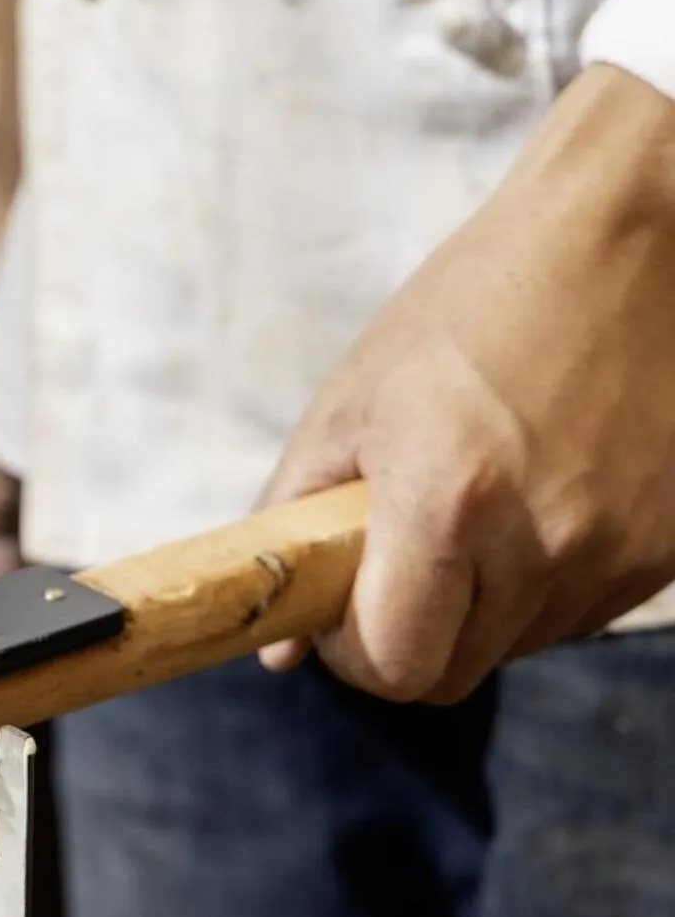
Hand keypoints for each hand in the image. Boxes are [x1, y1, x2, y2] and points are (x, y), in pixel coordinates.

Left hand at [258, 65, 674, 702]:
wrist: (624, 241)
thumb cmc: (470, 311)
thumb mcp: (349, 407)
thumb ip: (298, 531)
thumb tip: (280, 649)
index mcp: (449, 503)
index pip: (393, 668)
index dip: (353, 655)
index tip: (343, 609)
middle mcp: (546, 543)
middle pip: (452, 675)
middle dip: (409, 636)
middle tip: (397, 558)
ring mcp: (619, 552)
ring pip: (515, 646)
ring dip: (478, 607)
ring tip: (475, 505)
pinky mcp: (670, 550)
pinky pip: (579, 610)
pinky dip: (542, 581)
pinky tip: (536, 497)